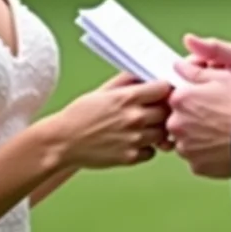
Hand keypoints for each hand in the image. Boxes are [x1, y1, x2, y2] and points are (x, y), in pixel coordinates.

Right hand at [52, 78, 171, 168]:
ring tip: (142, 128)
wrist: (63, 142)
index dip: (164, 90)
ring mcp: (134, 139)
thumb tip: (144, 74)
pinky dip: (146, 148)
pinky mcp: (130, 157)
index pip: (164, 88)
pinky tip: (134, 142)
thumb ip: (126, 81)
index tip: (160, 93)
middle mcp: (134, 117)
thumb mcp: (102, 91)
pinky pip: (152, 152)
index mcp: (127, 97)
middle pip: (167, 111)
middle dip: (162, 110)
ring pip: (162, 133)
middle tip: (153, 112)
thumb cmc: (80, 115)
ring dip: (156, 130)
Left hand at [166, 61, 230, 178]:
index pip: (174, 98)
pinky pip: (196, 158)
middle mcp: (176, 124)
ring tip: (220, 133)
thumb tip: (179, 66)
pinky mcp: (196, 166)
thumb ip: (195, 71)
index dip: (189, 99)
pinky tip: (222, 146)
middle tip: (214, 118)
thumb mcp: (222, 77)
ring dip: (196, 138)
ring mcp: (185, 147)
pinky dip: (205, 154)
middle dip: (190, 119)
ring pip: (185, 141)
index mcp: (180, 99)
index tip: (202, 101)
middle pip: (177, 120)